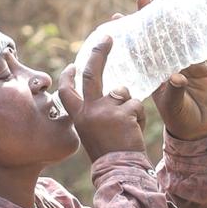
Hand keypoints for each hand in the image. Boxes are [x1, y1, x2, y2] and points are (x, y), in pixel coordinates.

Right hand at [57, 35, 147, 162]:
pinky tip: (135, 132)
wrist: (119, 171)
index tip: (73, 65)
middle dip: (99, 52)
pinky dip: (139, 116)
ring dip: (130, 104)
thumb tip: (110, 92)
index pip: (67, 92)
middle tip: (107, 36)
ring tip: (129, 126)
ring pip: (122, 91)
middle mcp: (88, 111)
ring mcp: (105, 110)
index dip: (68, 77)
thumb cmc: (109, 155)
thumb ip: (95, 114)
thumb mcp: (93, 134)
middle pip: (90, 73)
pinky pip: (136, 104)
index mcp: (79, 117)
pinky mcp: (123, 112)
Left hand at [114, 0, 206, 140]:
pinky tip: (189, 18)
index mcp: (150, 75)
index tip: (117, 18)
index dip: (128, 35)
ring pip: (174, 38)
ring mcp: (182, 64)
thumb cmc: (180, 119)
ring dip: (170, 21)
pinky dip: (192, 33)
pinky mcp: (199, 65)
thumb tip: (176, 77)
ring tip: (166, 1)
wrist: (200, 128)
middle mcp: (164, 66)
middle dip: (148, 19)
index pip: (136, 51)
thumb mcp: (173, 107)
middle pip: (154, 38)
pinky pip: (194, 46)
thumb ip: (174, 92)